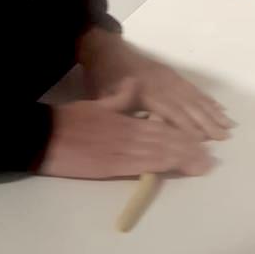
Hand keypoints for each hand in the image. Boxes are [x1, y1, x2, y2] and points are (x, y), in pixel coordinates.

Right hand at [40, 86, 212, 179]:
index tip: (199, 139)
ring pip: (161, 151)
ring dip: (184, 158)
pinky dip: (165, 165)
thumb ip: (117, 99)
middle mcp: (129, 131)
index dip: (181, 133)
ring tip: (203, 164)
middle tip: (210, 157)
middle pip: (166, 139)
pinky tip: (178, 167)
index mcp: (125, 117)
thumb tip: (132, 86)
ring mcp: (123, 148)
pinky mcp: (114, 165)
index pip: (160, 125)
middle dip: (189, 148)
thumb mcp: (94, 103)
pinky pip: (145, 164)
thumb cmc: (67, 121)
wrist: (44, 136)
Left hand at [79, 29, 232, 140]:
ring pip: (195, 97)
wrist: (106, 50)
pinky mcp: (172, 74)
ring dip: (212, 112)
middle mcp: (163, 84)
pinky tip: (218, 107)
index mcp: (146, 91)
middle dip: (207, 123)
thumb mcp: (105, 96)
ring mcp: (170, 78)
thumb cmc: (103, 78)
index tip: (201, 142)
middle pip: (189, 106)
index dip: (187, 128)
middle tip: (224, 138)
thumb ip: (125, 112)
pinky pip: (193, 88)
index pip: (171, 113)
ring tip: (228, 126)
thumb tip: (146, 127)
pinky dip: (207, 99)